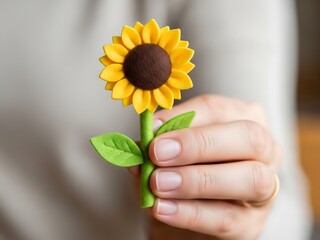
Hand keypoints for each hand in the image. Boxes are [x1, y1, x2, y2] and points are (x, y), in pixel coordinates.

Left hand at [148, 95, 281, 239]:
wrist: (188, 215)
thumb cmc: (184, 170)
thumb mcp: (172, 150)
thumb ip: (163, 140)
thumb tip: (147, 135)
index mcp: (244, 120)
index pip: (220, 109)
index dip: (185, 117)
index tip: (153, 129)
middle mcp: (265, 151)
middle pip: (249, 138)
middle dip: (199, 144)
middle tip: (158, 153)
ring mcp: (265, 190)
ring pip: (248, 179)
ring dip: (196, 180)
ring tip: (158, 183)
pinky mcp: (251, 224)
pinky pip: (226, 218)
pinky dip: (190, 213)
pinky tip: (162, 208)